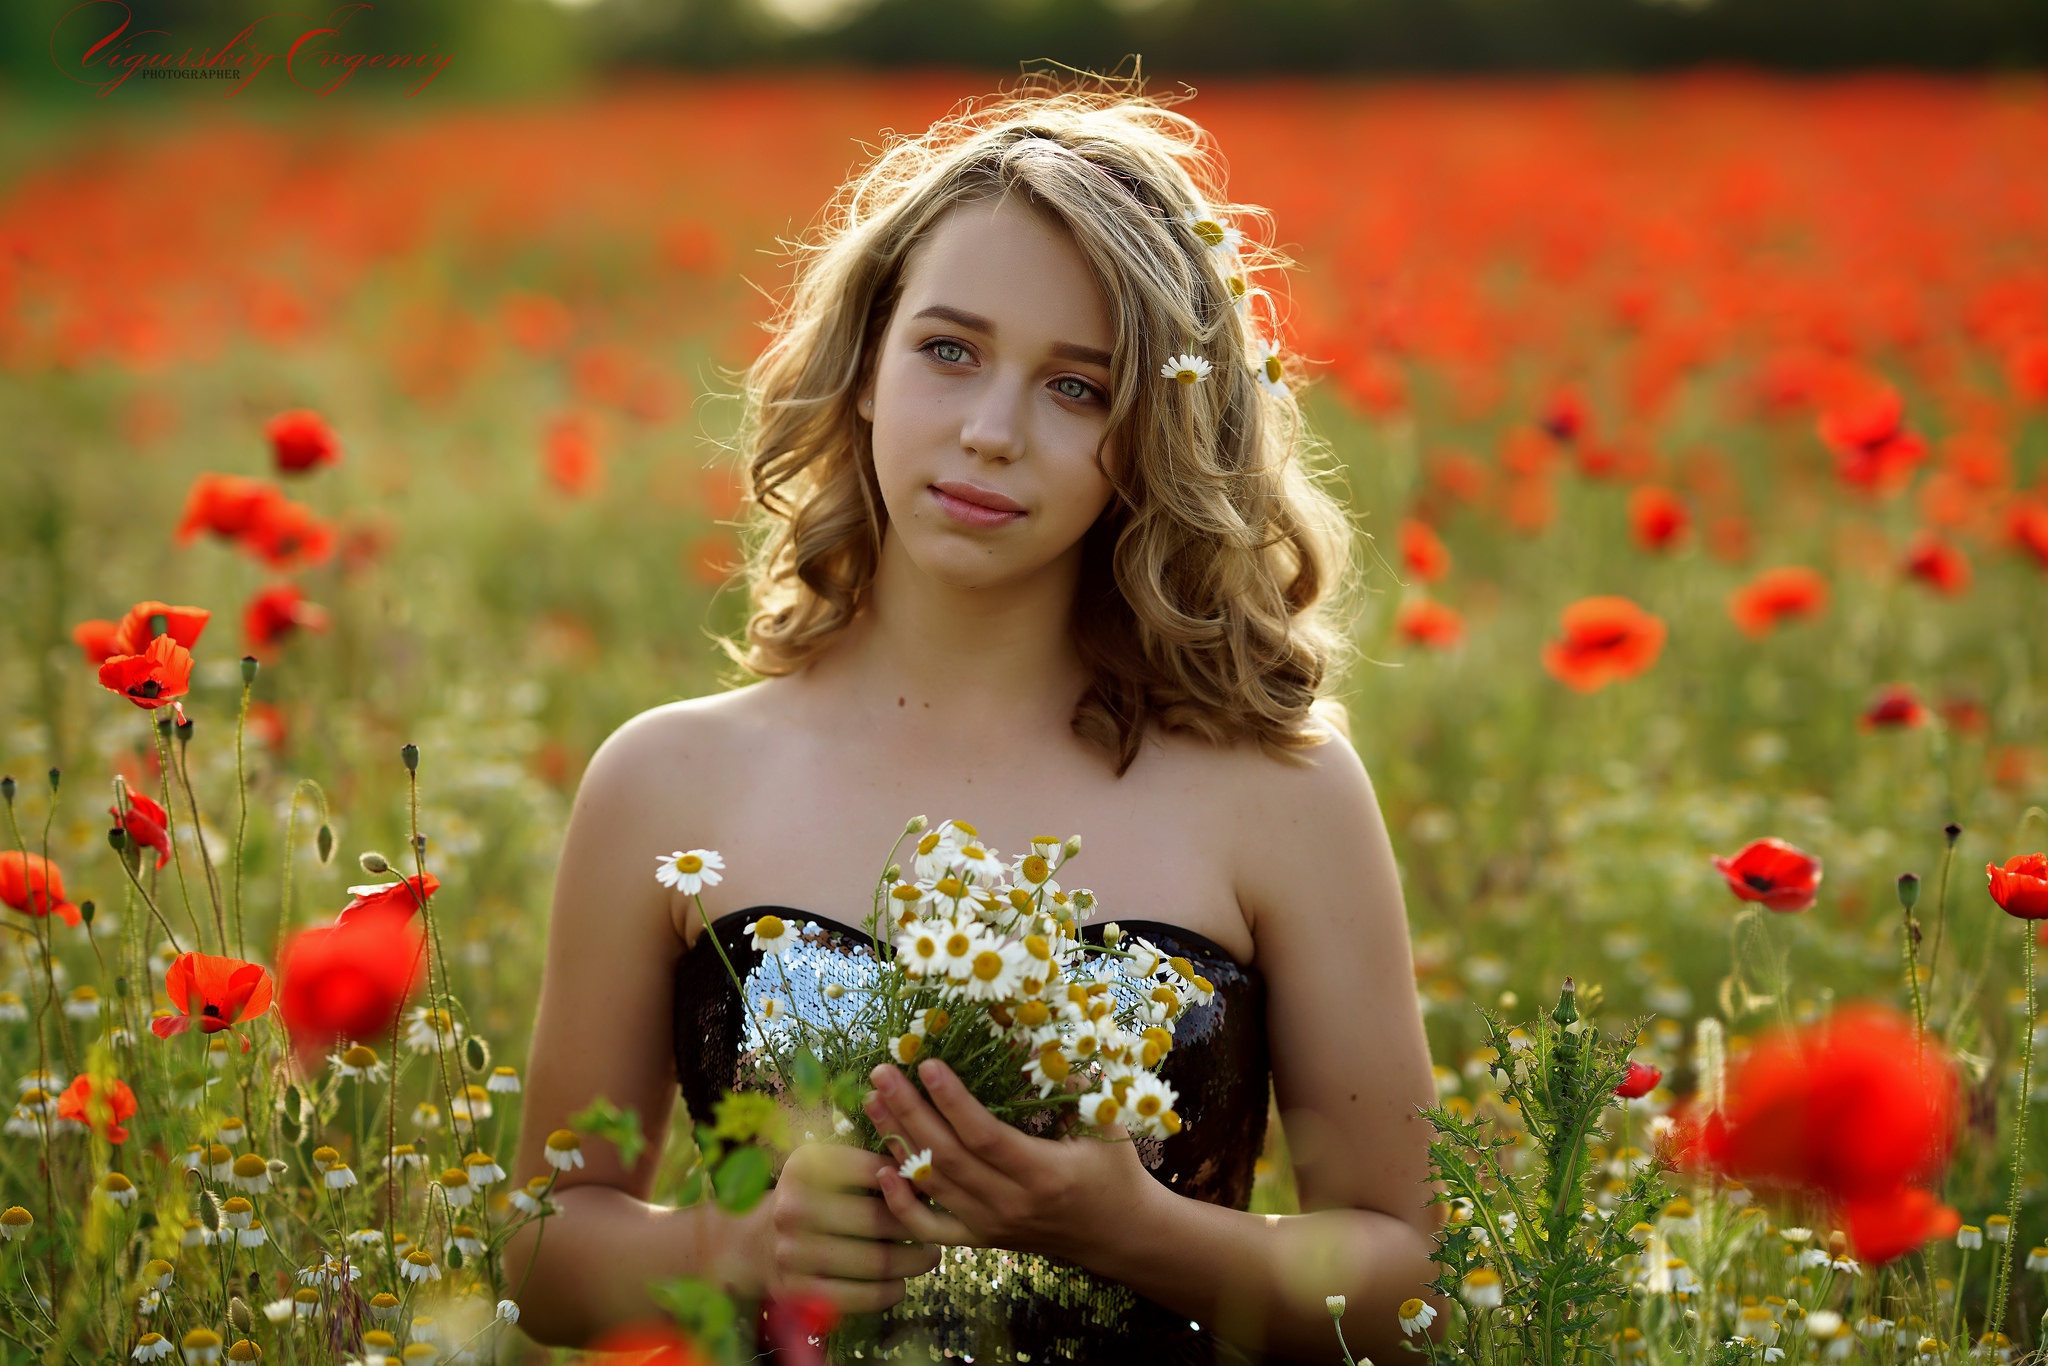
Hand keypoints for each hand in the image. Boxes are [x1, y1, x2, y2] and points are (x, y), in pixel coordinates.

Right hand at [754, 1140, 942, 1313]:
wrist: (757, 1244)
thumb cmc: (812, 1200)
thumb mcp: (830, 1170)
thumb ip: (873, 1167)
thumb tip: (925, 1177)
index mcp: (805, 1166)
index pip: (874, 1170)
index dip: (910, 1182)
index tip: (929, 1192)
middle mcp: (793, 1206)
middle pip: (878, 1219)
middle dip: (917, 1226)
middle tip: (936, 1229)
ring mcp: (792, 1252)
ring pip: (876, 1261)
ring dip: (913, 1261)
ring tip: (928, 1256)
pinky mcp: (798, 1291)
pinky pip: (862, 1297)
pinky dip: (890, 1291)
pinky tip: (900, 1284)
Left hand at [862, 1059, 1154, 1262]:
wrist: (1121, 1235)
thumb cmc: (1114, 1170)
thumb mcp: (1103, 1123)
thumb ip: (1066, 1083)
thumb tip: (1024, 1037)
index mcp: (1044, 1174)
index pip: (984, 1136)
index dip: (952, 1100)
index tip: (927, 1063)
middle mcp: (1011, 1204)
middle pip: (947, 1158)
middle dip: (909, 1111)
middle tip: (882, 1073)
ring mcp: (991, 1226)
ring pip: (932, 1185)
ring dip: (897, 1141)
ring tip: (873, 1102)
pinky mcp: (981, 1238)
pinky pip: (930, 1227)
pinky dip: (901, 1203)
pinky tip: (881, 1171)